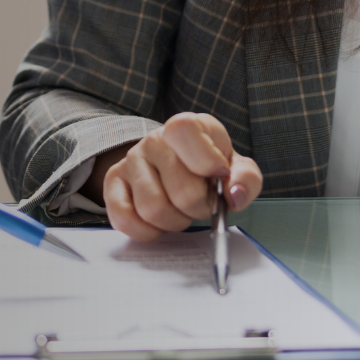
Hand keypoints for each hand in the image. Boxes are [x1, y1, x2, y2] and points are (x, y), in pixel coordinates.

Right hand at [93, 112, 261, 242]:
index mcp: (186, 127)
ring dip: (175, 222)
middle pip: (181, 190)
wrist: (175, 167)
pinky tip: (158, 223)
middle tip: (202, 205)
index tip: (218, 177)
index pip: (184, 131)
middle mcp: (154, 140)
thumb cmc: (208, 168)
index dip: (206, 160)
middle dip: (199, 208)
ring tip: (180, 212)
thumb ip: (245, 179)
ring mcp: (130, 160)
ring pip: (153, 209)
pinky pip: (124, 218)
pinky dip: (147, 232)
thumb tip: (234, 196)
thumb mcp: (235, 167)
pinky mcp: (113, 183)